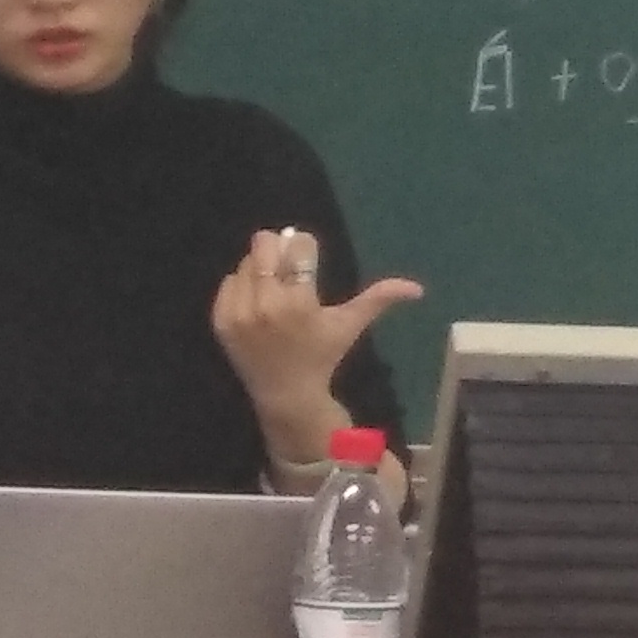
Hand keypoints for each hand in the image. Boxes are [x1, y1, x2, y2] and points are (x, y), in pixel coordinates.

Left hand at [211, 226, 421, 443]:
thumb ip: (379, 299)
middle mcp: (266, 304)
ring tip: (274, 289)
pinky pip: (230, 279)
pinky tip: (257, 303)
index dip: (305, 246)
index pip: (298, 247)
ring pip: (247, 260)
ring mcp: (239, 312)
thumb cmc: (321, 356)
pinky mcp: (220, 319)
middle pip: (266, 244)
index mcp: (299, 303)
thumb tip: (417, 288)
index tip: (309, 255)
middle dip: (280, 250)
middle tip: (289, 268)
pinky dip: (244, 284)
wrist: (285, 394)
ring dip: (262, 267)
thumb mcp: (350, 326)